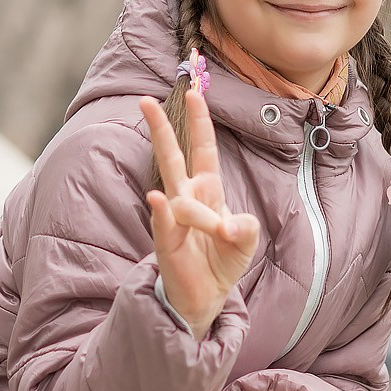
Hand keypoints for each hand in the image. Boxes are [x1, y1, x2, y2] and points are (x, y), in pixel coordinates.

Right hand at [139, 85, 259, 338]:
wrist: (205, 296)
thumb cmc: (223, 260)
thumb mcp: (245, 240)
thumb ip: (245, 228)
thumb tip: (229, 226)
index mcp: (208, 189)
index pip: (202, 149)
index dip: (199, 122)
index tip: (194, 93)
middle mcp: (186, 197)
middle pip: (171, 156)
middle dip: (160, 129)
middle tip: (145, 100)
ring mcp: (173, 218)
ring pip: (175, 194)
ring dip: (195, 210)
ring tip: (219, 232)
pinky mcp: (165, 242)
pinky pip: (164, 223)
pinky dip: (163, 213)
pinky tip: (158, 201)